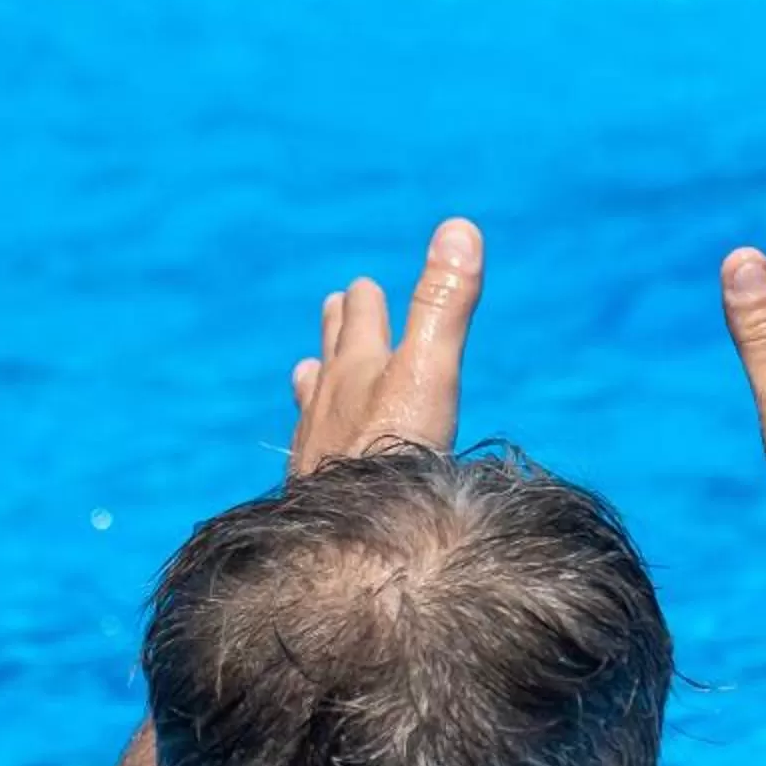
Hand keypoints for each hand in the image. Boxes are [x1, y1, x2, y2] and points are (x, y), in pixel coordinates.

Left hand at [286, 219, 484, 474]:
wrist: (352, 538)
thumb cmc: (394, 450)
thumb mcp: (430, 368)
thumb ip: (443, 304)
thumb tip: (459, 226)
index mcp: (359, 368)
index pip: (362, 321)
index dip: (366, 301)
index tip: (361, 285)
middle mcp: (329, 404)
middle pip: (333, 355)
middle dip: (339, 329)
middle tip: (336, 304)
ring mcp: (317, 449)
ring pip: (313, 404)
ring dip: (315, 382)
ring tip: (306, 373)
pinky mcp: (314, 493)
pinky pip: (310, 456)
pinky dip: (314, 442)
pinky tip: (310, 457)